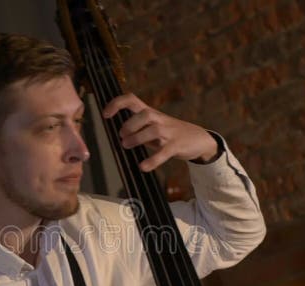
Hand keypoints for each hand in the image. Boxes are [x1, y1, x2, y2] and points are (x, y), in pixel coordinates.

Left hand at [101, 93, 217, 171]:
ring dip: (137, 137)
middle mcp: (160, 120)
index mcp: (152, 114)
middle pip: (145, 113)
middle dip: (130, 124)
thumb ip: (139, 129)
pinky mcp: (177, 145)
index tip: (105, 114)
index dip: (117, 104)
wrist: (199, 140)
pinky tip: (143, 167)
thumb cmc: (171, 134)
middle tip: (121, 136)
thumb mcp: (154, 128)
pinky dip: (153, 160)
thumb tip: (120, 136)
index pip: (132, 100)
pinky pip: (164, 152)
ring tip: (126, 145)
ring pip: (154, 130)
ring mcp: (170, 132)